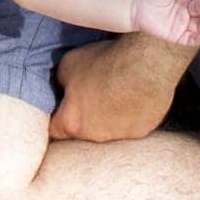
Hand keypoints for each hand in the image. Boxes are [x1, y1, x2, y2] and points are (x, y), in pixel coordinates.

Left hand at [49, 34, 194, 141]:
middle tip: (89, 95)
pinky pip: (130, 125)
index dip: (55, 118)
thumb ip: (61, 82)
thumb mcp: (68, 64)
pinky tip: (132, 96)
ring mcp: (120, 136)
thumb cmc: (104, 63)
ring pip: (107, 129)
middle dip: (82, 116)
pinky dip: (128, 115)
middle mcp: (95, 136)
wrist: (146, 64)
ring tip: (113, 93)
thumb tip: (64, 88)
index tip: (59, 109)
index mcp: (72, 122)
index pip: (54, 130)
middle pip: (82, 131)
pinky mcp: (142, 131)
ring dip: (106, 116)